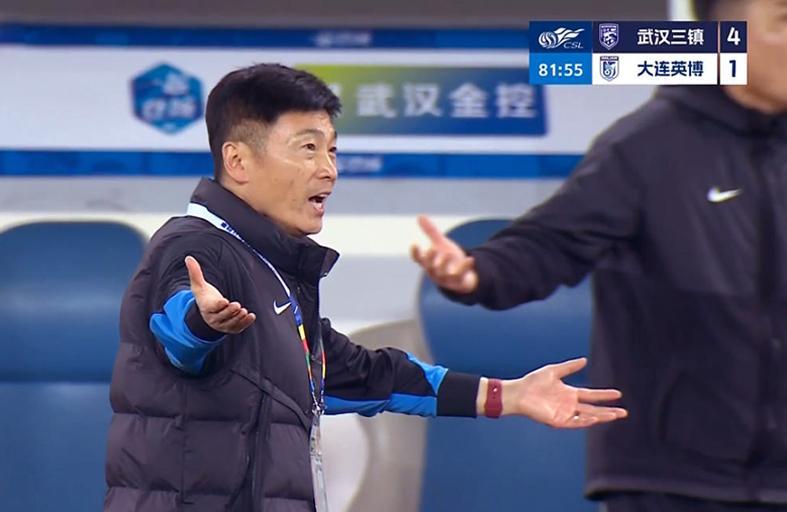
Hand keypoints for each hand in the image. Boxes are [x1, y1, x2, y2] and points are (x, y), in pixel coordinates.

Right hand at [185, 256, 255, 333]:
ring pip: (230, 323)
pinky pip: (238, 327)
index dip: (218, 305)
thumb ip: (195, 273)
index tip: (224, 301)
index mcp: (206, 307)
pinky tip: (251, 316)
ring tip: (244, 311)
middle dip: (230, 311)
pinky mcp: (231, 328)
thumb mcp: (198, 286)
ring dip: (238, 318)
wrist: (208, 312)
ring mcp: (222, 325)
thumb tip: (188, 258)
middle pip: (222, 316)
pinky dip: (245, 323)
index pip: (212, 307)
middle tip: (237, 306)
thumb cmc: (204, 297)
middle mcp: (213, 318)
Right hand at [410, 215, 478, 293]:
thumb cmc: (448, 259)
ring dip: (445, 264)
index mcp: (428, 263)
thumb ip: (430, 231)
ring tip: (449, 254)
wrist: (463, 276)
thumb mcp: (440, 244)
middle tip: (431, 250)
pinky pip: (461, 276)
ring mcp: (446, 278)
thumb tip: (420, 216)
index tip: (414, 244)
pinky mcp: (458, 282)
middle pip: (430, 266)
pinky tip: (471, 259)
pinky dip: (465, 267)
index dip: (415, 253)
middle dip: (430, 259)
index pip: (418, 259)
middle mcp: (435, 271)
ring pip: (444, 273)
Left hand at [503, 357, 626, 427]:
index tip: (618, 394)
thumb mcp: (554, 371)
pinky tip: (595, 417)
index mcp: (569, 394)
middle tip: (624, 412)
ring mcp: (565, 414)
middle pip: (593, 409)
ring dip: (601, 417)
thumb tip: (585, 360)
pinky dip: (585, 421)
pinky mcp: (558, 421)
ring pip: (587, 417)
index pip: (591, 396)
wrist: (519, 392)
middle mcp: (569, 405)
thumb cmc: (533, 381)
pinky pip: (575, 423)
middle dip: (609, 411)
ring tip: (615, 416)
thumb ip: (570, 367)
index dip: (604, 395)